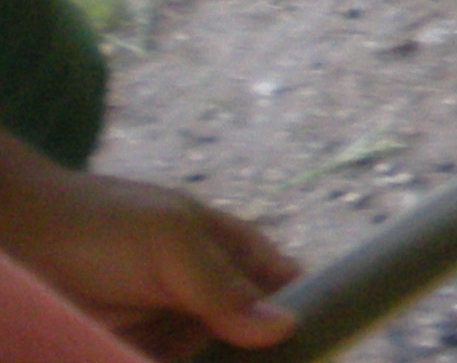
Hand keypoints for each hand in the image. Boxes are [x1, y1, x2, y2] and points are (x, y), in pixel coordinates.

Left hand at [0, 137, 299, 354]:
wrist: (18, 240)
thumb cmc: (106, 226)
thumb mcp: (174, 244)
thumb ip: (225, 287)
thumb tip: (287, 325)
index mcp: (233, 256)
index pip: (288, 290)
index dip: (304, 318)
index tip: (308, 352)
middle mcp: (208, 299)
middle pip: (252, 341)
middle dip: (254, 357)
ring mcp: (170, 333)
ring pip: (211, 360)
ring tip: (188, 359)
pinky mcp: (132, 355)